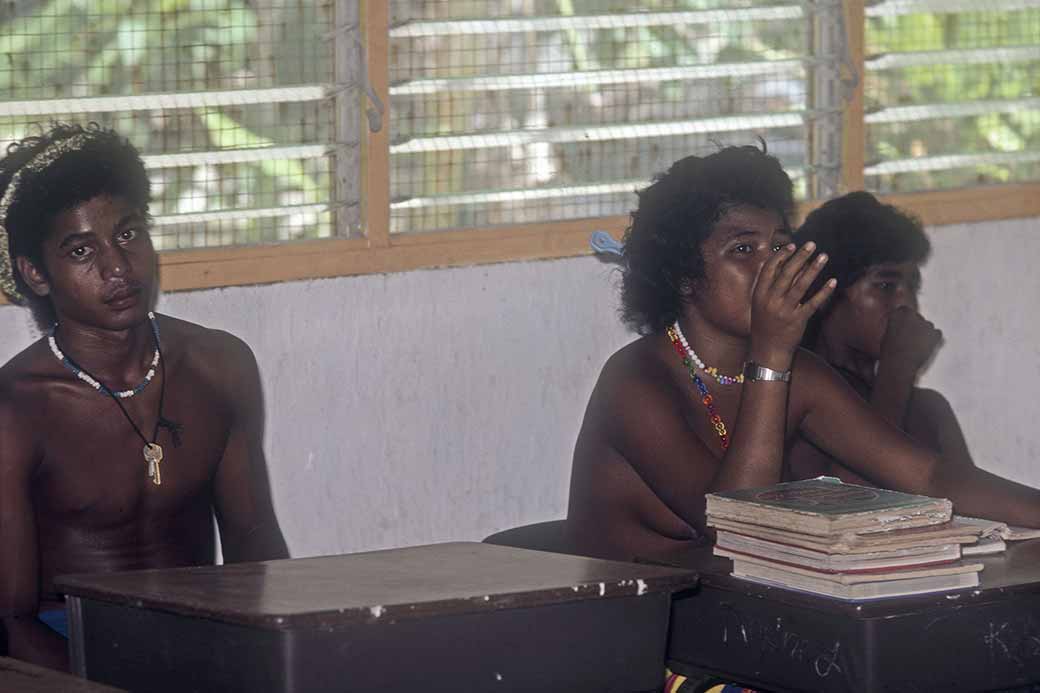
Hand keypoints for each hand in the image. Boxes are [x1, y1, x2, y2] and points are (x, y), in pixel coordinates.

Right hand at [749, 242, 835, 368]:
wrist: (768, 350)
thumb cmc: (764, 324)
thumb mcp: (760, 304)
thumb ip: (770, 286)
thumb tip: (787, 265)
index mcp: (759, 294)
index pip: (770, 269)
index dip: (781, 256)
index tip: (792, 245)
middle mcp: (771, 301)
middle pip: (787, 274)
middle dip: (800, 257)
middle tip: (812, 244)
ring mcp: (784, 311)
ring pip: (801, 285)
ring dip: (813, 269)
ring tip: (823, 256)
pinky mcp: (798, 320)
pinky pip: (813, 303)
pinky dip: (823, 292)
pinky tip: (832, 281)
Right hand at [880, 306, 941, 373]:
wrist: (899, 363)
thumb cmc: (889, 352)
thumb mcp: (887, 335)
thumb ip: (896, 326)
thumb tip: (903, 328)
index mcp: (897, 313)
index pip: (903, 311)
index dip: (903, 321)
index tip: (901, 329)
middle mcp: (912, 314)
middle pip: (916, 317)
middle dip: (914, 325)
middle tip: (909, 339)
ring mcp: (925, 323)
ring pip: (927, 325)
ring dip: (923, 332)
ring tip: (915, 346)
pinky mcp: (935, 333)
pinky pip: (937, 333)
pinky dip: (933, 338)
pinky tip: (925, 347)